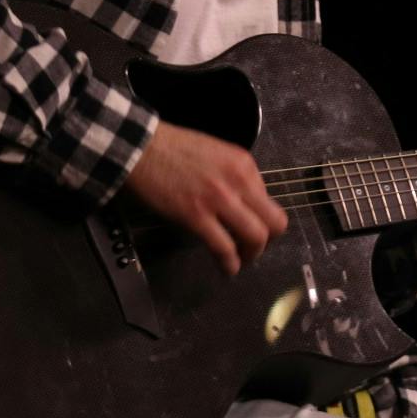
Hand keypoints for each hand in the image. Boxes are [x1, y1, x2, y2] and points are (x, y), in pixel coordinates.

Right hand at [121, 121, 288, 275]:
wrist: (142, 148)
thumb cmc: (174, 148)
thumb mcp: (217, 153)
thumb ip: (235, 177)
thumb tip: (242, 203)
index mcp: (245, 165)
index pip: (270, 201)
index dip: (263, 219)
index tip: (253, 228)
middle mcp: (239, 182)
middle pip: (274, 223)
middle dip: (267, 241)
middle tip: (253, 249)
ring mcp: (219, 200)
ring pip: (255, 237)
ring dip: (251, 255)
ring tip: (241, 261)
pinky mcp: (196, 217)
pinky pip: (224, 248)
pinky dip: (230, 264)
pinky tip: (227, 269)